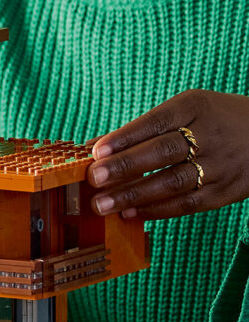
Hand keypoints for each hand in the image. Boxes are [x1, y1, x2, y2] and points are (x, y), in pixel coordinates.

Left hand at [87, 90, 248, 219]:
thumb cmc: (214, 119)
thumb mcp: (186, 109)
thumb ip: (143, 128)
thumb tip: (93, 146)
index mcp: (195, 107)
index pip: (155, 123)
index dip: (124, 138)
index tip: (95, 152)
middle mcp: (210, 135)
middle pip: (163, 152)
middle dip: (125, 167)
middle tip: (94, 179)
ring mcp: (222, 165)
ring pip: (174, 182)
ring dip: (135, 195)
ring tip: (104, 204)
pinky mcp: (230, 191)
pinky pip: (190, 203)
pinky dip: (158, 210)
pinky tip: (131, 214)